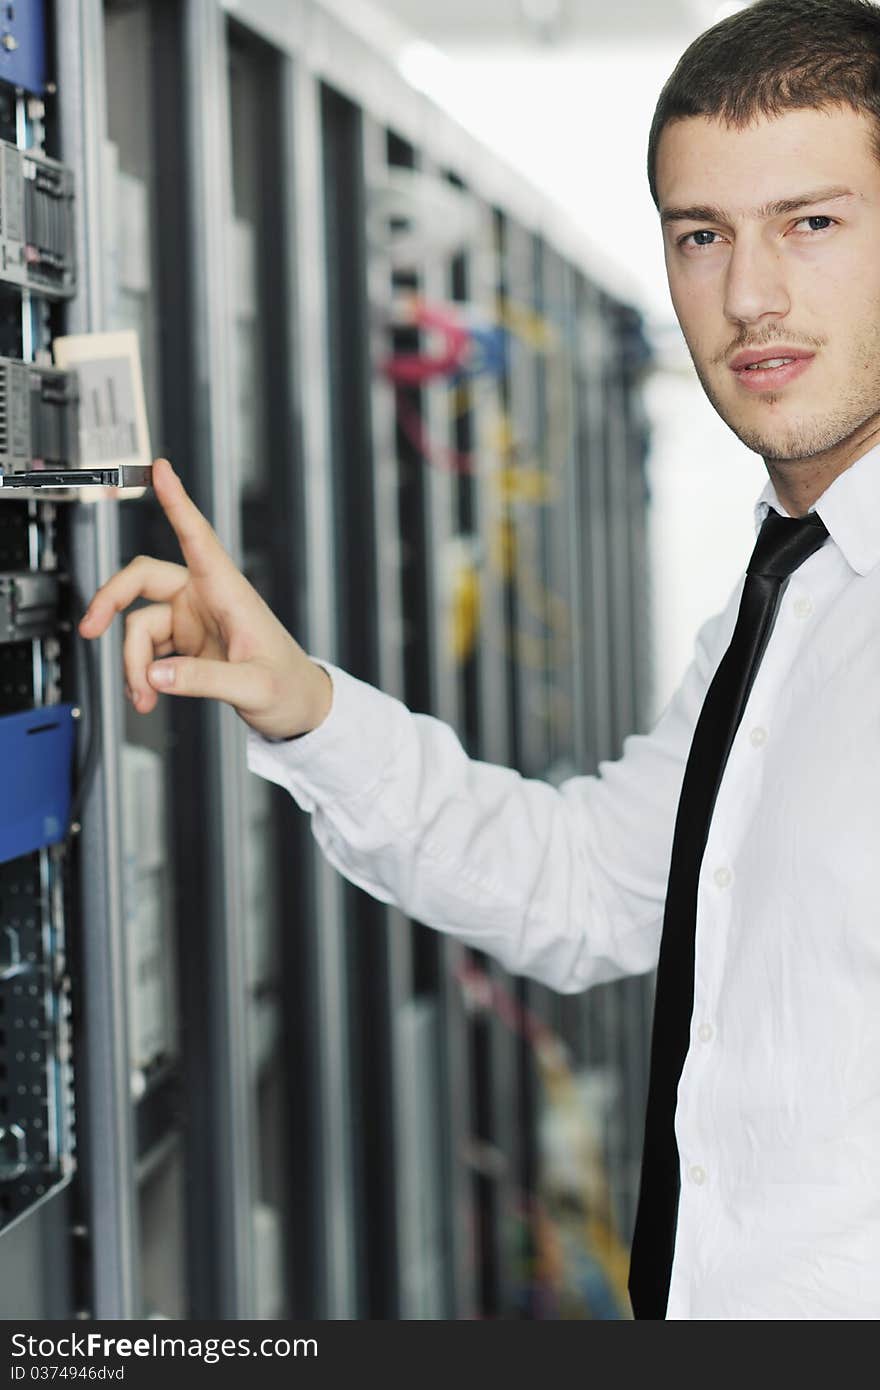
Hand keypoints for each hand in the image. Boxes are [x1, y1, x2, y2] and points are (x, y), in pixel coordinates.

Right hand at [77, 457, 331, 739]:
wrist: (298, 707)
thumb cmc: (289, 687)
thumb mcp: (253, 687)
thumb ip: (203, 680)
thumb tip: (155, 674)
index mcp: (229, 592)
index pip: (198, 537)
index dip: (177, 502)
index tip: (161, 470)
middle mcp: (205, 598)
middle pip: (142, 578)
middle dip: (111, 601)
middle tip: (91, 628)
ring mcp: (193, 620)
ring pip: (139, 625)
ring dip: (134, 663)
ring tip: (144, 696)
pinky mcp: (186, 644)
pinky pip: (147, 650)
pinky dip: (141, 673)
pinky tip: (147, 692)